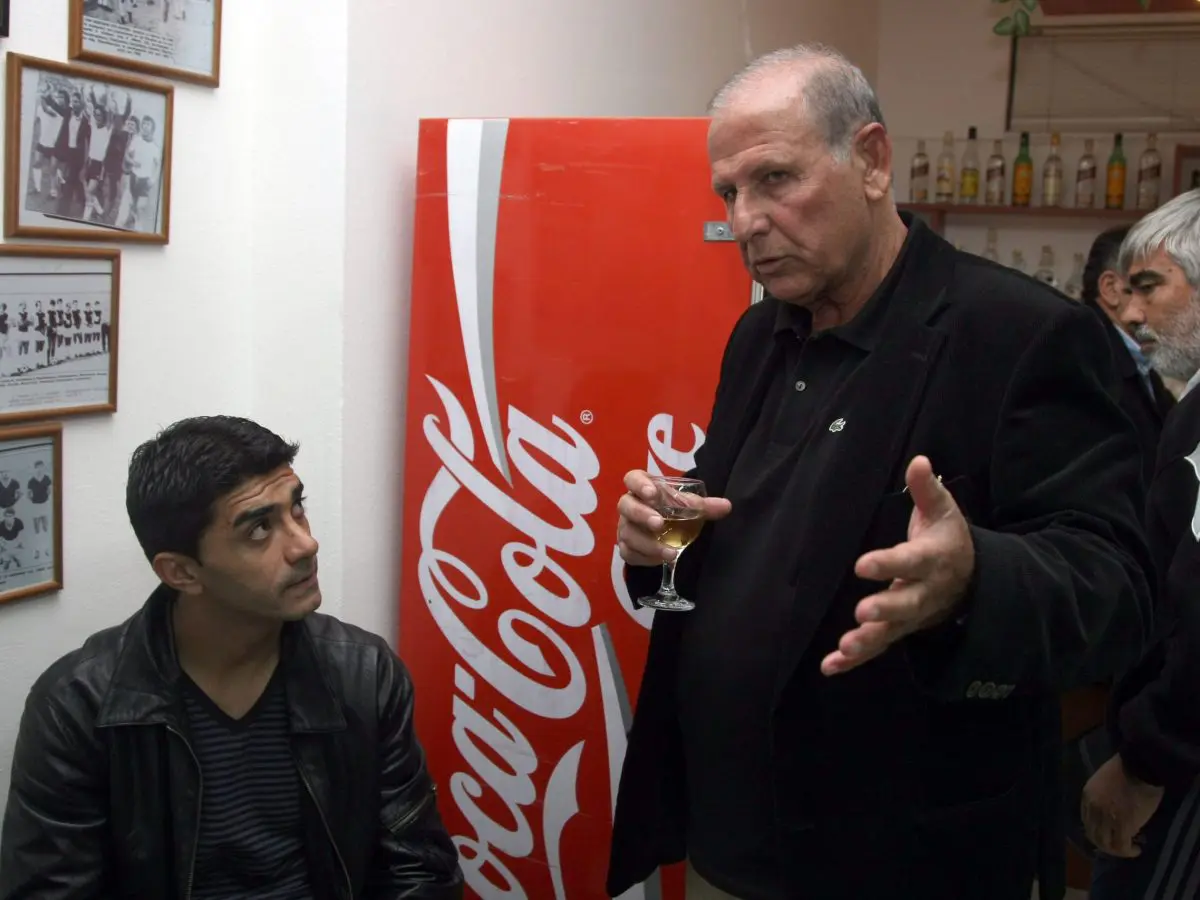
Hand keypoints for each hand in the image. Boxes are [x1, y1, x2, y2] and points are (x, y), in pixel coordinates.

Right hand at [616, 470, 730, 566]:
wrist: (660, 530)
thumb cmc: (670, 509)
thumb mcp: (686, 505)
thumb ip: (703, 506)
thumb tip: (727, 506)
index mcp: (642, 487)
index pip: (632, 478)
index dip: (640, 484)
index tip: (653, 494)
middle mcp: (629, 505)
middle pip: (625, 505)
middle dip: (641, 515)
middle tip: (659, 523)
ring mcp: (625, 527)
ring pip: (628, 533)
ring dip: (649, 543)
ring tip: (671, 552)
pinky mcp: (626, 546)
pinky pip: (629, 553)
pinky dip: (646, 558)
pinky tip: (662, 560)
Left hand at [822, 456, 974, 675]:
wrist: (973, 579)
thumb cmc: (948, 538)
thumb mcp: (943, 511)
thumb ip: (927, 490)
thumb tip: (918, 461)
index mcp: (932, 559)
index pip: (910, 561)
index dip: (888, 564)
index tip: (862, 564)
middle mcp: (924, 592)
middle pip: (905, 604)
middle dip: (884, 610)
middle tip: (861, 613)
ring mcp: (912, 616)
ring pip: (891, 632)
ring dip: (867, 642)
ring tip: (844, 648)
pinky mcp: (900, 630)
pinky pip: (879, 648)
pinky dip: (854, 661)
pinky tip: (830, 667)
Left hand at [1082, 754, 1163, 857]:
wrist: (1140, 765)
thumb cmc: (1128, 769)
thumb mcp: (1105, 782)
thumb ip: (1103, 798)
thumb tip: (1112, 814)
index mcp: (1087, 796)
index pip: (1087, 821)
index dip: (1097, 831)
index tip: (1109, 834)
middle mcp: (1093, 808)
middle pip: (1094, 835)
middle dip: (1106, 845)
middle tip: (1119, 847)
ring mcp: (1106, 817)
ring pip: (1106, 844)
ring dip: (1117, 851)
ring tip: (1130, 849)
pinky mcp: (1123, 825)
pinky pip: (1122, 845)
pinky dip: (1128, 851)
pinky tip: (1136, 849)